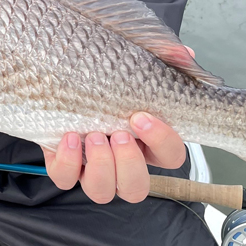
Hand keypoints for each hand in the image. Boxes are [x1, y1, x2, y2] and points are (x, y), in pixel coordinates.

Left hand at [44, 44, 193, 202]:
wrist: (60, 73)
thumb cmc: (104, 74)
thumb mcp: (131, 63)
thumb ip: (161, 56)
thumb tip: (185, 54)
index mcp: (145, 143)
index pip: (170, 157)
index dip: (162, 142)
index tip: (142, 116)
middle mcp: (119, 161)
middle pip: (136, 189)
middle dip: (129, 164)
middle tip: (118, 134)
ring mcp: (90, 167)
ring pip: (102, 192)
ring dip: (101, 167)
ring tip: (93, 135)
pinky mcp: (62, 164)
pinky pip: (65, 178)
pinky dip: (68, 163)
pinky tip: (69, 137)